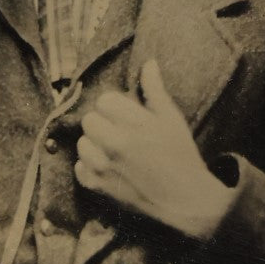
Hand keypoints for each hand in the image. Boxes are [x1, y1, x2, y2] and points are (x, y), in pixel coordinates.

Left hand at [75, 59, 234, 240]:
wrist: (185, 201)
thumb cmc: (181, 156)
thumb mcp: (172, 120)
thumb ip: (155, 90)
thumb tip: (148, 63)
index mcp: (135, 124)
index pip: (104, 101)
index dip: (115, 107)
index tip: (126, 116)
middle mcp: (116, 144)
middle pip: (89, 120)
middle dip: (103, 124)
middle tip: (118, 133)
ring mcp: (104, 167)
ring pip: (82, 143)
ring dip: (94, 145)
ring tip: (112, 152)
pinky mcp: (98, 188)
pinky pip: (79, 168)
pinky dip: (90, 168)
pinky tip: (108, 169)